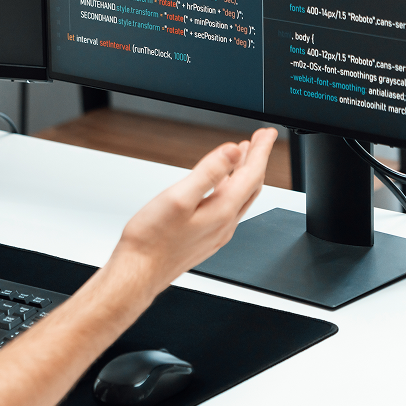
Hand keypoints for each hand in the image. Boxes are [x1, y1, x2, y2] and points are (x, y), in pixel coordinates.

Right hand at [109, 127, 277, 295]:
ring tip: (243, 156)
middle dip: (256, 160)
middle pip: (251, 186)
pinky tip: (220, 185)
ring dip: (244, 174)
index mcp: (222, 211)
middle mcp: (225, 224)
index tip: (267, 133)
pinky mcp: (205, 238)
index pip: (251, 174)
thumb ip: (207, 173)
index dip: (260, 150)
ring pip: (240, 198)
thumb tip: (232, 152)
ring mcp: (216, 233)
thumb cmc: (151, 239)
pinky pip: (228, 209)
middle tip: (259, 140)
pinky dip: (230, 189)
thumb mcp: (177, 197)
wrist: (138, 272)